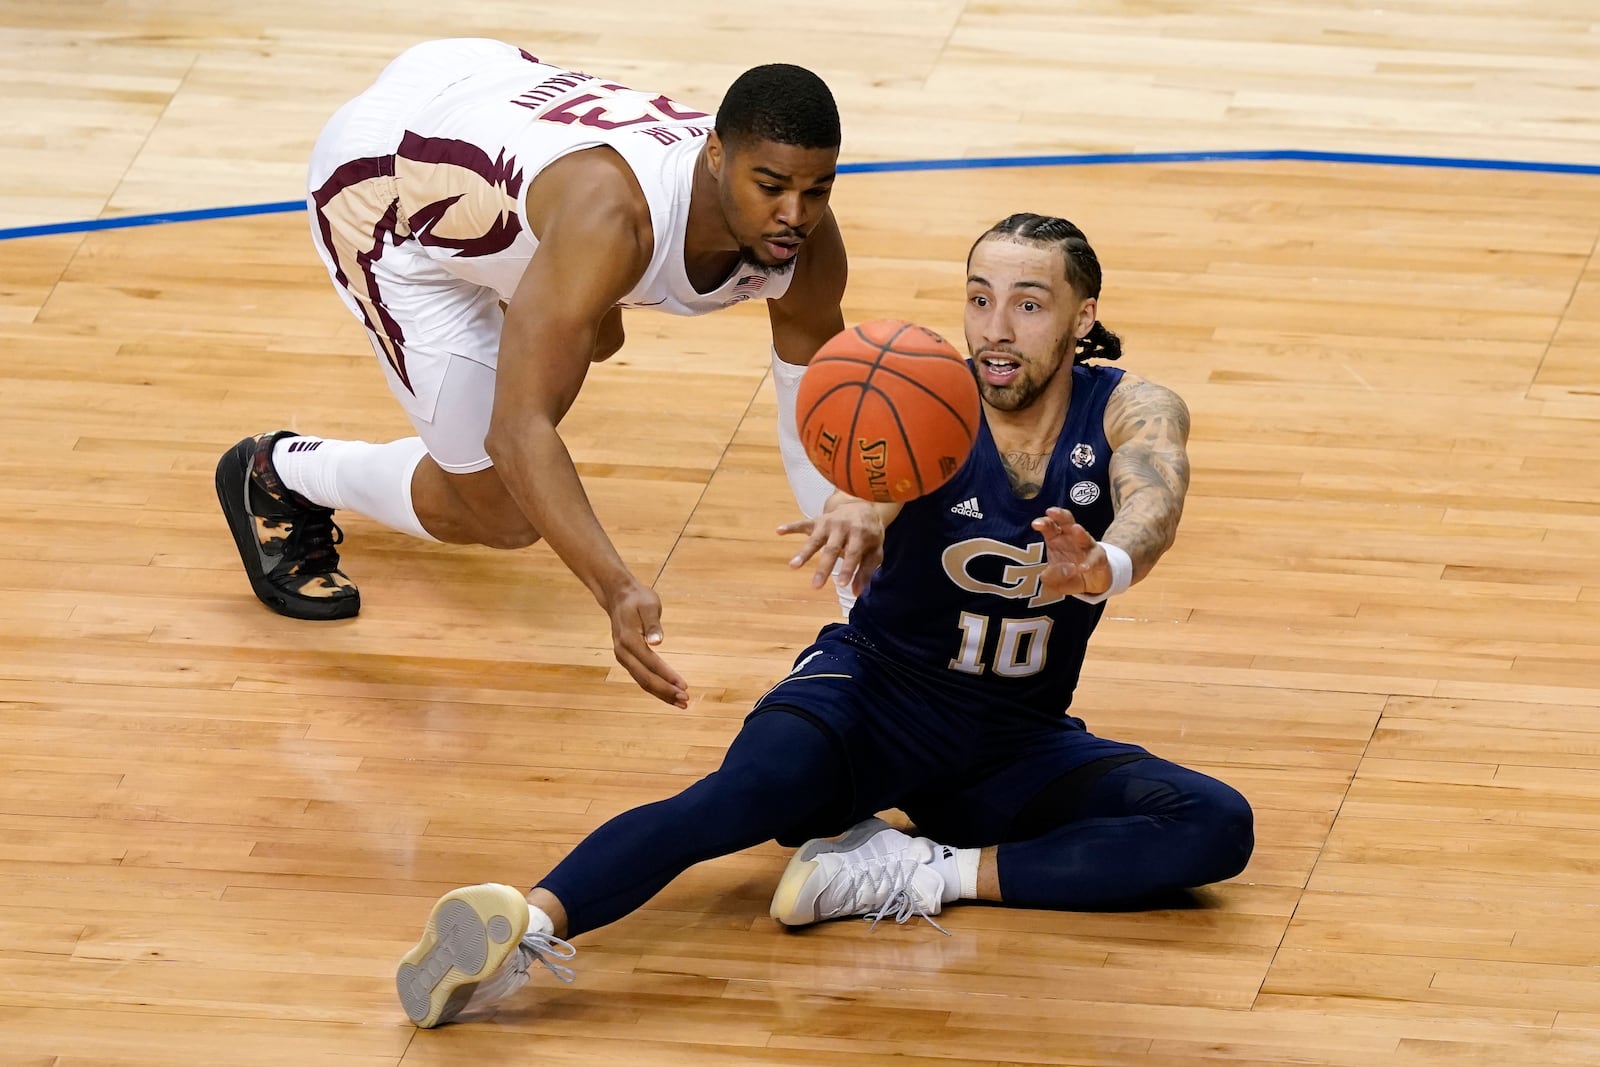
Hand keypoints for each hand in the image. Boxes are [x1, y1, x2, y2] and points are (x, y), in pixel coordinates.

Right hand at [603, 581, 688, 707]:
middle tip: (685, 699)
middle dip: (666, 691)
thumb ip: (653, 625)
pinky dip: (656, 688)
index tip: (684, 685)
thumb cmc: (637, 599)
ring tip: (681, 702)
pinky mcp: (627, 660)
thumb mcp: (649, 605)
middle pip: (645, 678)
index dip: (667, 676)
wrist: (619, 597)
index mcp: (629, 639)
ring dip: (662, 694)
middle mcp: (623, 652)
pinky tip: (669, 695)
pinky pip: (642, 678)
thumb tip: (657, 641)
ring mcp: (623, 657)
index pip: (651, 663)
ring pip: (643, 681)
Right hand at [777, 499, 884, 596]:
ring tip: (792, 566)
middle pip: (832, 549)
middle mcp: (843, 527)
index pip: (854, 554)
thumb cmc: (869, 534)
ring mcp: (828, 522)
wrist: (861, 505)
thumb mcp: (875, 551)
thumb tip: (855, 593)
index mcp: (860, 533)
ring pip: (815, 539)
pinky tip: (779, 531)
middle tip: (815, 586)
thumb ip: (866, 572)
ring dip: (803, 552)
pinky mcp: (818, 520)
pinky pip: (802, 524)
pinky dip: (791, 527)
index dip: (848, 569)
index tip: (841, 585)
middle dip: (823, 568)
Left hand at [1032, 506, 1111, 598]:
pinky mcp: (1099, 558)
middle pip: (1066, 522)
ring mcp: (1087, 546)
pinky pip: (1095, 558)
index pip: (1049, 526)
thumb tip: (1066, 569)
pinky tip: (1083, 568)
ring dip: (1080, 533)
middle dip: (1060, 515)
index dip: (1043, 523)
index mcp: (1056, 539)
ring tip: (1076, 529)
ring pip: (1084, 536)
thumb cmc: (1067, 576)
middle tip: (1051, 511)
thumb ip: (1052, 576)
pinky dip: (1090, 562)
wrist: (1089, 584)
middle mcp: (1071, 538)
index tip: (1036, 524)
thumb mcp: (1053, 581)